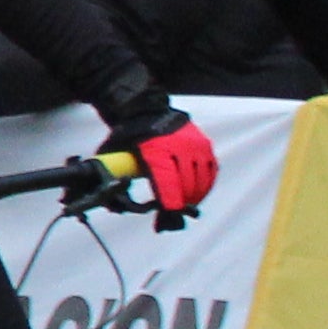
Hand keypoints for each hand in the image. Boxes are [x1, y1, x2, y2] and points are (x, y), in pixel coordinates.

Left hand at [112, 106, 219, 223]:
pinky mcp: (205, 144)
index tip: (168, 218)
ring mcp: (194, 145)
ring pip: (200, 181)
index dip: (170, 203)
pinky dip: (204, 185)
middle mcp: (178, 146)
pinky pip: (211, 171)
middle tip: (171, 217)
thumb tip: (116, 206)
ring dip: (193, 198)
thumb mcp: (118, 154)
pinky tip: (196, 193)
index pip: (167, 182)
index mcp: (155, 149)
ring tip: (184, 206)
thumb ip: (120, 177)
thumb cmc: (130, 137)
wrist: (147, 109)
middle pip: (186, 185)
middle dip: (179, 205)